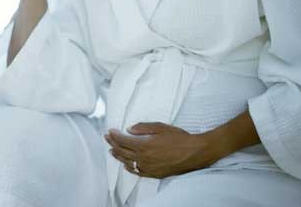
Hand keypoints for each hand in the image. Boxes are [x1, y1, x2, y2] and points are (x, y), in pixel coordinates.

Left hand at [103, 122, 218, 178]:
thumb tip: (129, 129)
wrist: (194, 152)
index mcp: (144, 145)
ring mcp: (148, 167)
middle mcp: (143, 158)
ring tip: (112, 151)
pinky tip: (126, 165)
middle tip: (107, 138)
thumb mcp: (160, 127)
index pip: (122, 140)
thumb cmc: (179, 138)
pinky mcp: (154, 174)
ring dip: (118, 156)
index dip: (114, 135)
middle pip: (122, 151)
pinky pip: (137, 172)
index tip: (110, 131)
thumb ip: (143, 128)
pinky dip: (129, 167)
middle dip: (112, 144)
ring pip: (128, 162)